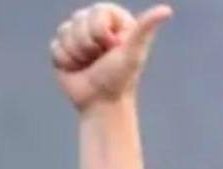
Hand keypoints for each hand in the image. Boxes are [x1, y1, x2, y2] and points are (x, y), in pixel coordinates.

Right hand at [51, 3, 172, 110]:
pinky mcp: (62, 49)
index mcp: (112, 17)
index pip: (96, 13)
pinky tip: (77, 69)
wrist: (102, 104)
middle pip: (78, 20)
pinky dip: (65, 62)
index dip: (100, 34)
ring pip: (65, 32)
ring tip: (89, 65)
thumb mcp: (133, 52)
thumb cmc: (120, 79)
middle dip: (88, 46)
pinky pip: (55, 46)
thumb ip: (146, 28)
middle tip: (99, 60)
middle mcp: (94, 22)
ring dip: (77, 55)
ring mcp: (76, 35)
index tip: (111, 49)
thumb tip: (167, 10)